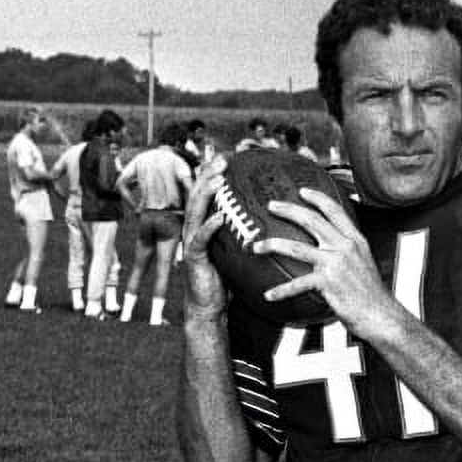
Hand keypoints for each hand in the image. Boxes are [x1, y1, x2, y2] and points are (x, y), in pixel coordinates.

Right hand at [180, 156, 231, 319]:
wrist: (209, 305)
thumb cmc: (224, 278)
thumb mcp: (235, 250)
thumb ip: (243, 233)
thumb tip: (269, 220)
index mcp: (203, 224)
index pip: (205, 193)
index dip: (212, 173)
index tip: (226, 157)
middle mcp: (194, 228)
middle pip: (197, 194)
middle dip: (208, 174)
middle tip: (222, 159)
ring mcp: (191, 241)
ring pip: (195, 211)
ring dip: (206, 193)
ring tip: (218, 179)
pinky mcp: (193, 257)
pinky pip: (200, 238)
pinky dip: (209, 226)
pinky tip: (219, 216)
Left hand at [257, 186, 395, 340]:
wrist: (381, 315)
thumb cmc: (371, 295)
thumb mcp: (363, 264)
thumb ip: (347, 252)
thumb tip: (329, 249)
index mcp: (355, 240)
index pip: (334, 211)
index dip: (317, 198)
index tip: (303, 191)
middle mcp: (345, 247)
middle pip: (311, 220)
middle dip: (288, 209)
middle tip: (271, 205)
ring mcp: (335, 264)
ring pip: (296, 247)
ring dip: (272, 245)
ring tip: (256, 247)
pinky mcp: (327, 283)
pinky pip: (297, 284)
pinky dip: (281, 291)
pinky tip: (269, 295)